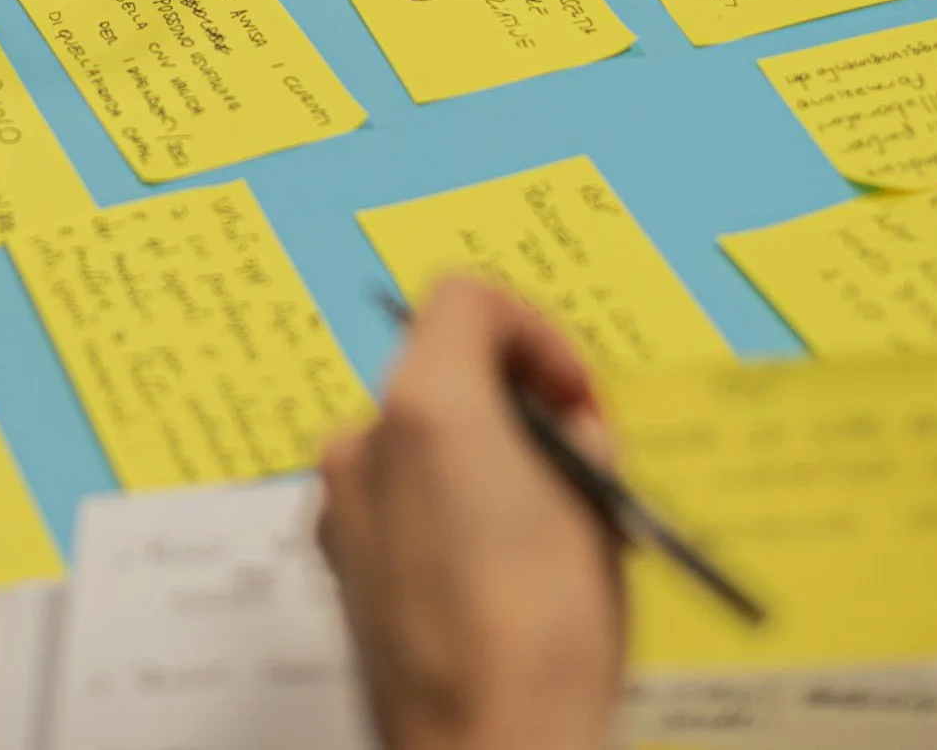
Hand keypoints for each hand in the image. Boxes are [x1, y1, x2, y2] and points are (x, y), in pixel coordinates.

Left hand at [318, 279, 623, 749]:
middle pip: (440, 372)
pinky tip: (500, 568)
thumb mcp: (596, 508)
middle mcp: (365, 443)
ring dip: (481, 457)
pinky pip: (396, 499)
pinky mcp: (339, 563)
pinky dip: (445, 506)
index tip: (575, 394)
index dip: (536, 332)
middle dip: (514, 402)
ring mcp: (342, 505)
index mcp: (427, 407)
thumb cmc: (545, 636)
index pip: (466, 300)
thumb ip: (576, 436)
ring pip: (419, 439)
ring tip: (550, 526)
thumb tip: (565, 420)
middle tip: (578, 458)